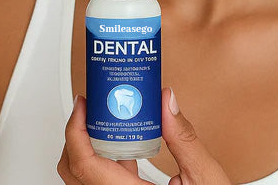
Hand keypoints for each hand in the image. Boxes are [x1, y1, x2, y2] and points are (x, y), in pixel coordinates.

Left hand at [57, 87, 232, 184]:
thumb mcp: (203, 177)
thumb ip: (183, 138)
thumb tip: (166, 102)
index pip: (84, 165)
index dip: (75, 130)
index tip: (82, 105)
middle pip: (74, 170)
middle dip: (77, 134)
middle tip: (90, 107)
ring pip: (84, 178)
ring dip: (87, 146)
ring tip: (103, 118)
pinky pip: (100, 182)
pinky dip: (103, 159)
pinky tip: (121, 142)